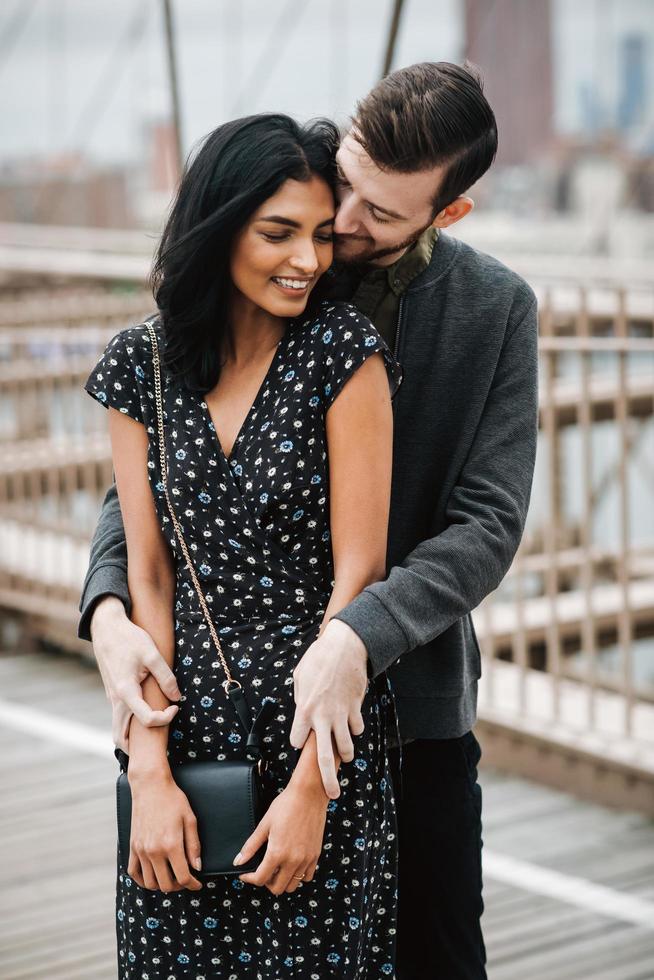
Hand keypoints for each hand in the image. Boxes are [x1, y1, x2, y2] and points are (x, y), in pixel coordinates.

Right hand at [90, 595, 180, 751]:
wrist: (106, 627)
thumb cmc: (129, 638)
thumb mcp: (152, 654)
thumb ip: (166, 676)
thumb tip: (176, 697)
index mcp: (126, 692)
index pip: (146, 720)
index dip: (165, 718)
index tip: (175, 706)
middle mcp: (115, 700)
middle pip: (121, 738)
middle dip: (138, 748)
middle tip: (159, 740)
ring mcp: (112, 698)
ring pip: (117, 730)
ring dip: (131, 739)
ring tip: (151, 737)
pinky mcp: (113, 693)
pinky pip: (119, 718)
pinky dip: (129, 726)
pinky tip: (144, 719)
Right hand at [127, 770, 202, 891]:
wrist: (150, 786)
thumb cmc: (173, 800)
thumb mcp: (190, 819)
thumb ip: (194, 845)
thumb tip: (197, 867)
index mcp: (171, 844)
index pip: (183, 877)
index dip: (192, 884)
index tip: (197, 883)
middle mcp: (154, 851)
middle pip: (166, 885)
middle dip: (179, 886)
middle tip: (186, 879)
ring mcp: (141, 850)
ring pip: (150, 883)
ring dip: (162, 885)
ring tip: (171, 878)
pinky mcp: (133, 846)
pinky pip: (133, 873)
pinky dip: (142, 880)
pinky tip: (152, 876)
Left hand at [234, 780, 327, 893]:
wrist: (309, 794)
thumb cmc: (285, 805)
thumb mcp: (264, 825)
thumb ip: (251, 846)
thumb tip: (238, 861)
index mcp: (277, 853)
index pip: (260, 879)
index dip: (249, 879)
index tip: (246, 874)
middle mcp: (293, 860)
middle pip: (277, 888)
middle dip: (266, 883)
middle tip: (262, 871)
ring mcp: (306, 859)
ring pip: (292, 886)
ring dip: (282, 881)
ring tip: (277, 868)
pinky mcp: (315, 855)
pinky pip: (307, 877)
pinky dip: (298, 876)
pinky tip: (292, 864)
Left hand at [290, 619, 368, 797]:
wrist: (345, 646)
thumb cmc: (319, 659)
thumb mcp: (301, 677)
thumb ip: (301, 698)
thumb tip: (303, 711)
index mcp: (304, 710)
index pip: (297, 739)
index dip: (298, 741)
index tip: (300, 740)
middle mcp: (322, 717)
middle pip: (323, 756)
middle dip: (327, 779)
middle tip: (331, 794)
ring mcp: (341, 714)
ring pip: (346, 745)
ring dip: (346, 753)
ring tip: (345, 757)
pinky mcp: (356, 709)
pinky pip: (357, 728)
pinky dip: (355, 729)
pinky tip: (352, 724)